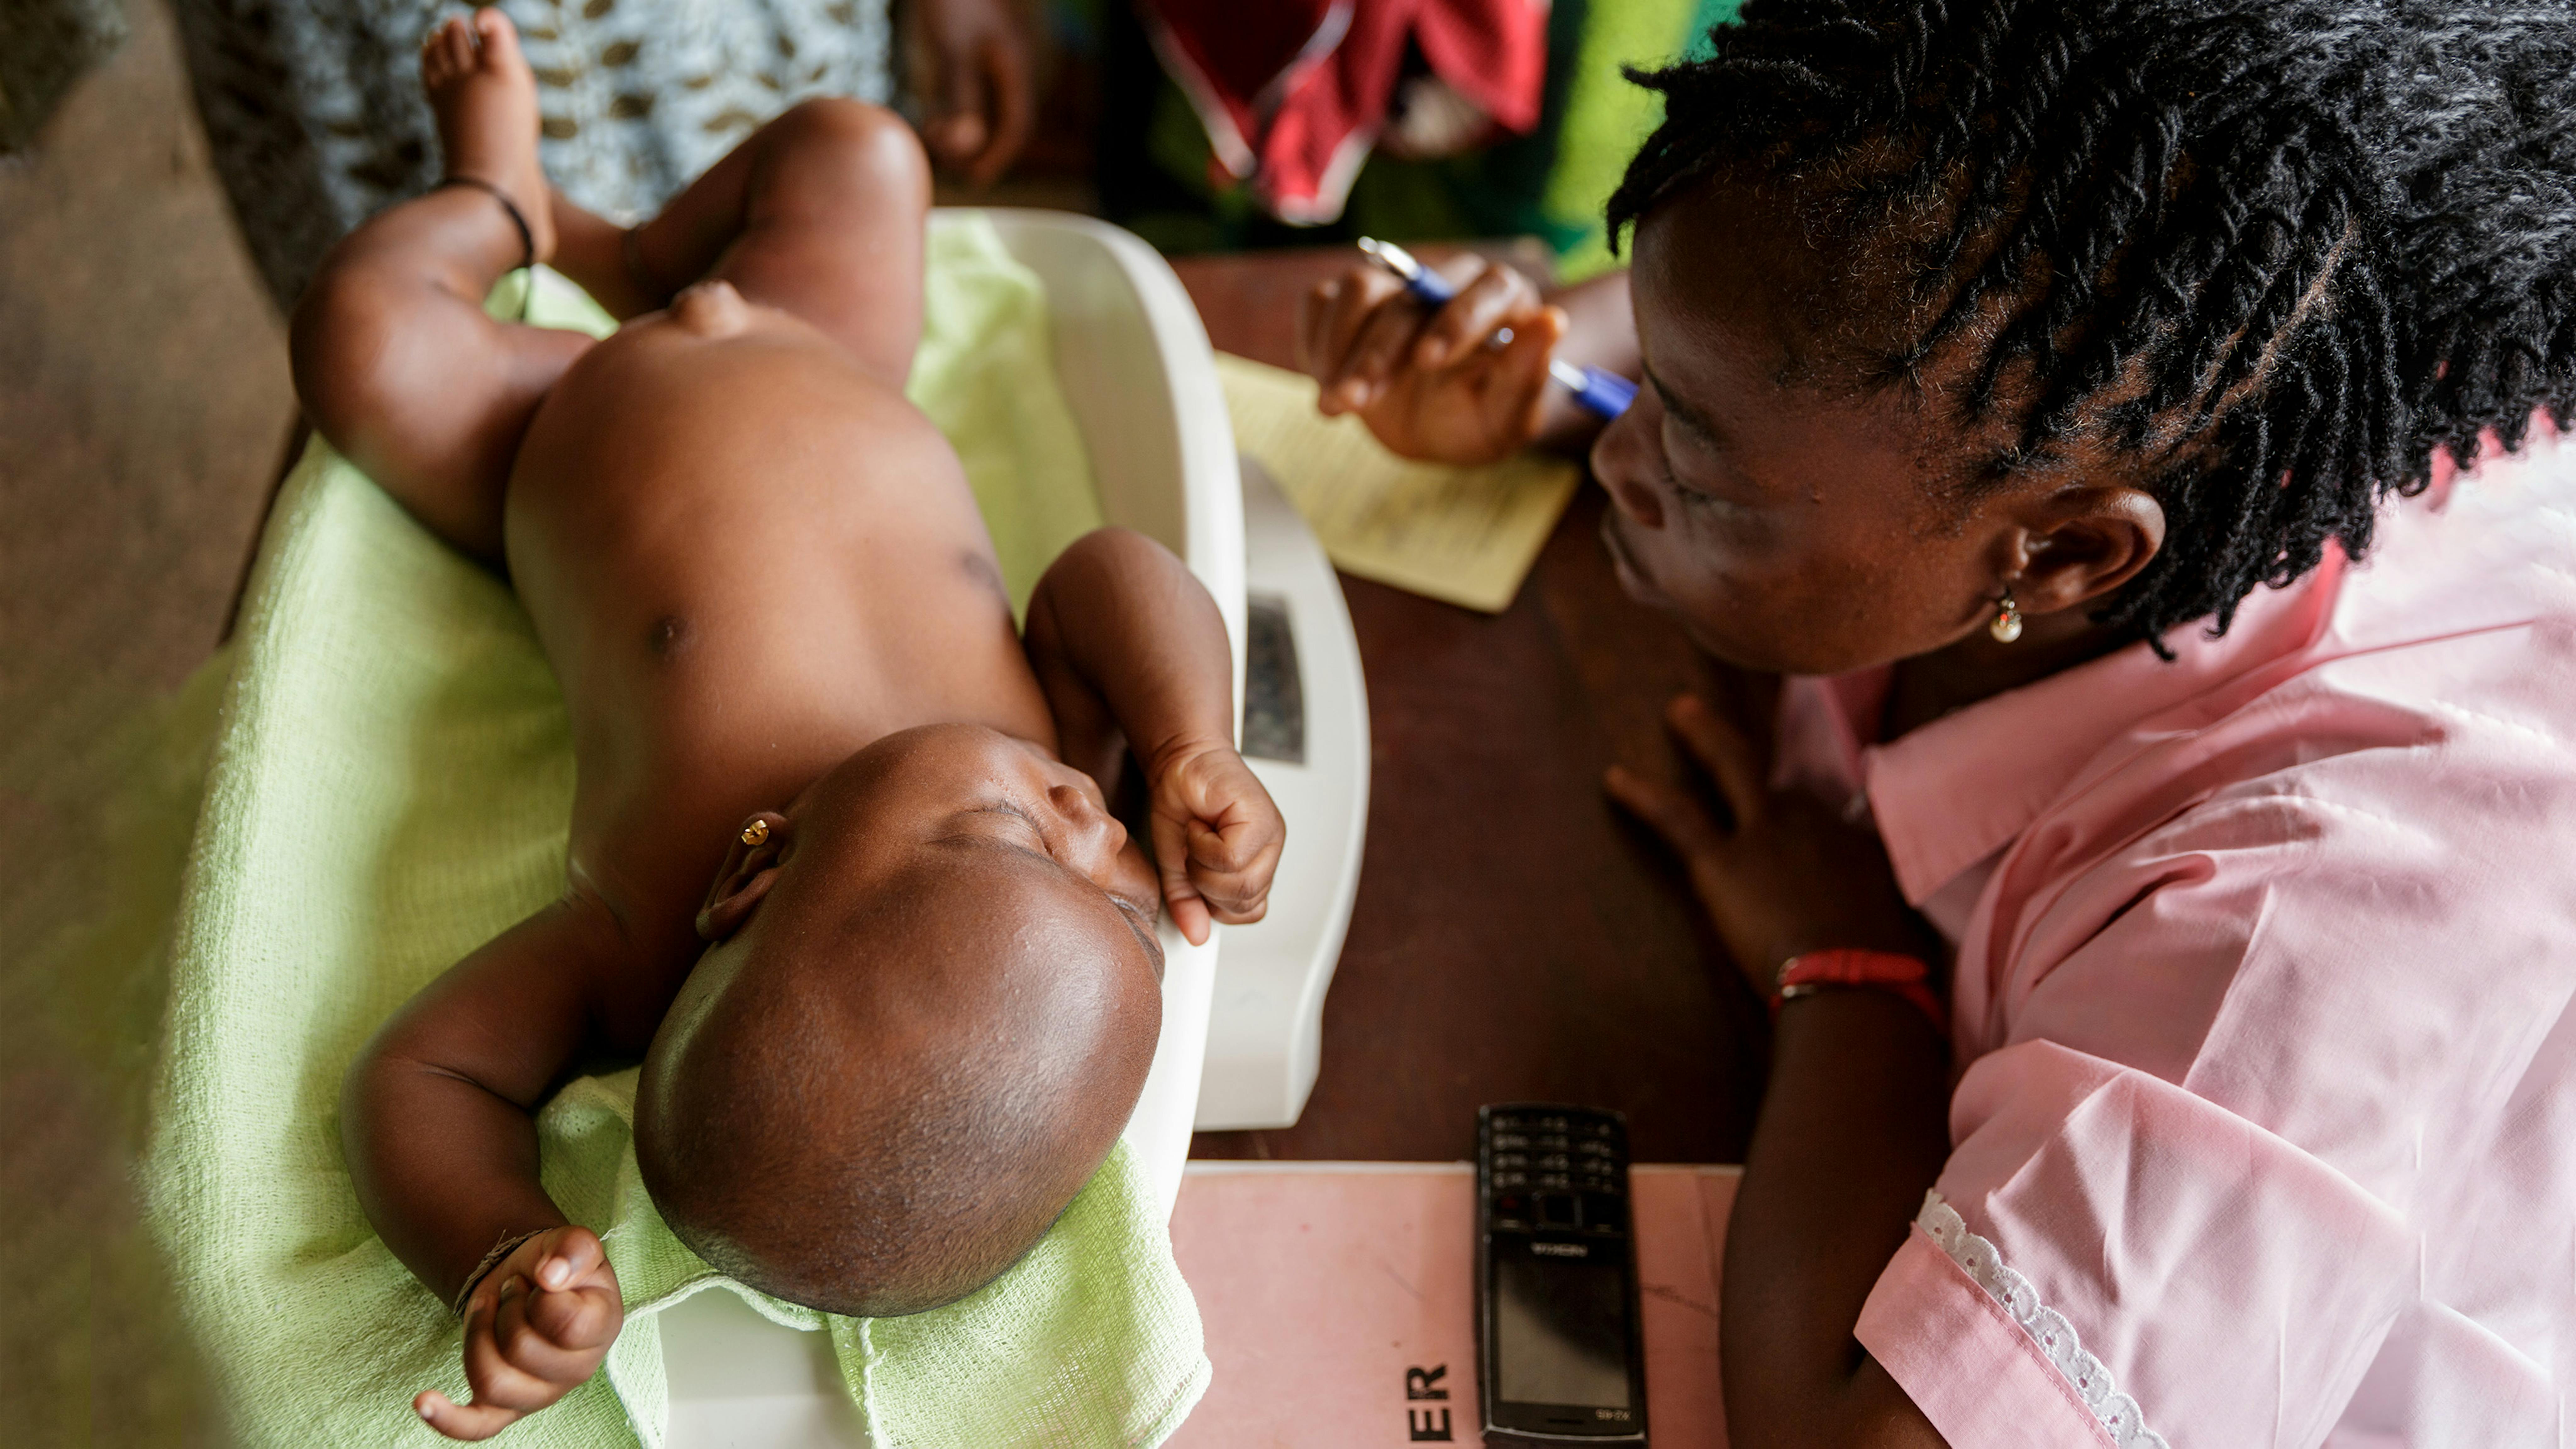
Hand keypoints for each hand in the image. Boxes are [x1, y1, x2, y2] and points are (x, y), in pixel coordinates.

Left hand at [415, 1226, 622, 1440]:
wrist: (532, 1282)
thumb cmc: (558, 1267)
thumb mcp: (573, 1243)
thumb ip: (574, 1248)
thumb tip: (550, 1276)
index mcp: (601, 1331)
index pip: (565, 1325)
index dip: (541, 1295)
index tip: (542, 1278)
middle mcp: (577, 1372)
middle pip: (520, 1351)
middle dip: (505, 1308)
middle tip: (513, 1290)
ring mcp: (539, 1395)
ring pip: (490, 1380)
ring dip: (478, 1333)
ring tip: (489, 1310)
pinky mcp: (503, 1408)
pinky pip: (476, 1426)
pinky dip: (448, 1419)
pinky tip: (424, 1402)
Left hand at [903, 0, 1032, 184]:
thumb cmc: (951, 2)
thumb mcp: (954, 49)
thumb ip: (961, 96)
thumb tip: (965, 146)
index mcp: (1012, 69)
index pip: (1016, 125)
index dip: (997, 156)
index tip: (974, 179)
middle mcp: (1004, 69)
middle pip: (1000, 122)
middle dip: (976, 149)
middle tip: (948, 164)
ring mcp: (986, 62)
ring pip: (980, 110)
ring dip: (961, 133)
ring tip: (934, 139)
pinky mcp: (965, 53)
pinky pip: (964, 95)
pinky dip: (951, 113)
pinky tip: (931, 121)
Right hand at [1147, 739, 1283, 945]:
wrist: (1181, 761)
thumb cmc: (1184, 805)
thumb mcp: (1178, 865)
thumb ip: (1188, 901)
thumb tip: (1197, 936)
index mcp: (1258, 865)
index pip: (1249, 911)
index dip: (1216, 903)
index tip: (1195, 875)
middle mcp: (1269, 850)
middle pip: (1245, 901)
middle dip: (1206, 885)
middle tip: (1192, 854)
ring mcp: (1269, 834)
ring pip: (1241, 884)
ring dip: (1203, 865)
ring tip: (1195, 837)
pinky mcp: (1261, 817)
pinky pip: (1231, 857)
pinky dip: (1203, 846)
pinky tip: (1199, 825)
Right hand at [1296, 256, 1566, 464]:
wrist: (1433, 429)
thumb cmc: (1477, 421)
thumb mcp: (1508, 415)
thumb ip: (1527, 373)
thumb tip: (1553, 321)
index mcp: (1502, 301)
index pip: (1490, 287)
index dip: (1458, 319)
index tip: (1429, 362)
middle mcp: (1447, 283)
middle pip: (1410, 294)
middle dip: (1378, 351)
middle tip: (1355, 402)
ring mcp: (1394, 287)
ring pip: (1359, 290)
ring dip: (1340, 348)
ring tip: (1334, 405)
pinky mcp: (1351, 302)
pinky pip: (1320, 302)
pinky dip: (1315, 343)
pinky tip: (1326, 383)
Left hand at [1605, 694, 1929, 995]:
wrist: (1856, 983)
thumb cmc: (1879, 973)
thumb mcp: (1893, 929)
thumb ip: (1874, 913)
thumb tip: (1872, 928)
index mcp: (1853, 844)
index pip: (1817, 815)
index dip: (1794, 815)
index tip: (1782, 814)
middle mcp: (1812, 823)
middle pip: (1775, 781)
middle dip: (1744, 752)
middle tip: (1711, 722)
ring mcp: (1767, 834)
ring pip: (1731, 764)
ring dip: (1703, 735)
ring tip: (1677, 711)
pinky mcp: (1725, 861)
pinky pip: (1676, 816)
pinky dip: (1642, 795)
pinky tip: (1612, 778)